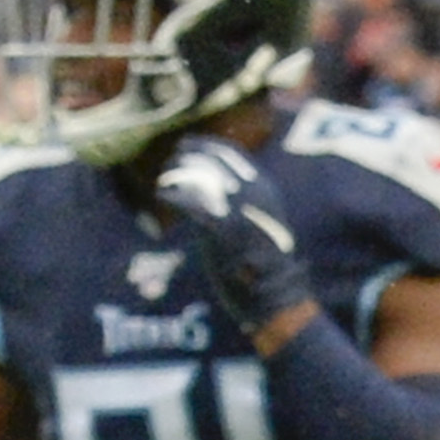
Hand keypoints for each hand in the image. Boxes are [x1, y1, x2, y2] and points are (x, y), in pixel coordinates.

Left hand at [149, 137, 315, 338]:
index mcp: (265, 188)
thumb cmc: (268, 265)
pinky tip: (162, 195)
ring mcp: (236, 207)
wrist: (277, 295)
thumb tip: (219, 186)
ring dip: (174, 174)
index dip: (204, 145)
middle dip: (185, 156)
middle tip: (172, 163)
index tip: (188, 145)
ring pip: (194, 174)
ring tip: (164, 181)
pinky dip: (170, 194)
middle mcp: (252, 192)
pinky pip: (186, 199)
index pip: (229, 151)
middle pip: (208, 158)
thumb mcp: (264, 223)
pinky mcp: (218, 226)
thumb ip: (246, 201)